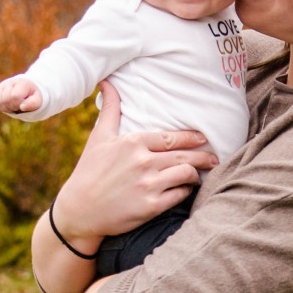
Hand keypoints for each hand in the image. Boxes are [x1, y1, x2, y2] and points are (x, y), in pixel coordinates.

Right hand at [0, 76, 42, 113]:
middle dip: (12, 106)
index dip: (18, 103)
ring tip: (14, 105)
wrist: (28, 89)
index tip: (23, 104)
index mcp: (22, 83)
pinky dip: (0, 106)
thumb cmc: (33, 96)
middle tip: (18, 106)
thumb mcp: (38, 100)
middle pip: (5, 99)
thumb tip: (22, 107)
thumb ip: (33, 103)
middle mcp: (11, 82)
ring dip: (6, 107)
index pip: (14, 96)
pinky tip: (8, 105)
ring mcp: (3, 86)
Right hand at [55, 80, 217, 237]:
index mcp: (133, 143)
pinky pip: (180, 195)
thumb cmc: (88, 172)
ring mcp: (148, 184)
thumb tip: (107, 81)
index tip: (203, 138)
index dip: (191, 138)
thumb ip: (110, 110)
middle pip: (184, 155)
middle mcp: (143, 162)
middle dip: (203, 156)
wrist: (79, 210)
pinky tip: (185, 189)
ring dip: (195, 174)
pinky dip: (185, 191)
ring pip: (186, 174)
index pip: (172, 137)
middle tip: (214, 158)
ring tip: (199, 174)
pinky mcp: (151, 206)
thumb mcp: (99, 138)